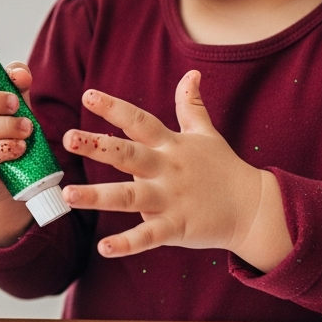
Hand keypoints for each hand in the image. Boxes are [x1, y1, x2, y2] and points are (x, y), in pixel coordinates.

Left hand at [61, 71, 291, 270]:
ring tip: (68, 195)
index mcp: (170, 145)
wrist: (253, 207)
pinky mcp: (176, 227)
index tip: (88, 95)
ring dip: (98, 196)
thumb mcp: (206, 133)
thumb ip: (191, 105)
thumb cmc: (223, 169)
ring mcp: (170, 199)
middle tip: (68, 138)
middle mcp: (166, 169)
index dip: (114, 108)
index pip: (139, 122)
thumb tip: (192, 73)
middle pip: (128, 155)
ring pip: (129, 197)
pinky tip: (104, 248)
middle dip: (98, 146)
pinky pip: (148, 237)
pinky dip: (127, 244)